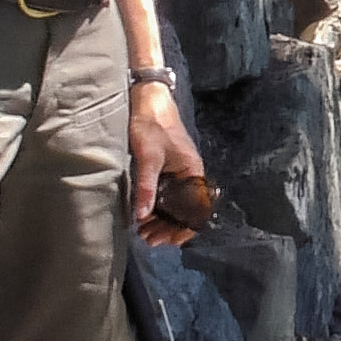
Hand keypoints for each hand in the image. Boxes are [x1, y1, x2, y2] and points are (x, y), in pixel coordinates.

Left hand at [129, 82, 204, 239]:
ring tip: (143, 232)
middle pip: (184, 209)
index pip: (197, 209)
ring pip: (174, 203)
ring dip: (161, 219)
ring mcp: (178, 171)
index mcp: (193, 172)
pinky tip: (143, 215)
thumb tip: (142, 216)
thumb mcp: (148, 157)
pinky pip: (166, 194)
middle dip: (168, 227)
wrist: (148, 99)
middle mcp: (189, 174)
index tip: (168, 242)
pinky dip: (156, 207)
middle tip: (148, 240)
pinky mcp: (166, 167)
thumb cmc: (152, 125)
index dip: (184, 228)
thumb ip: (147, 186)